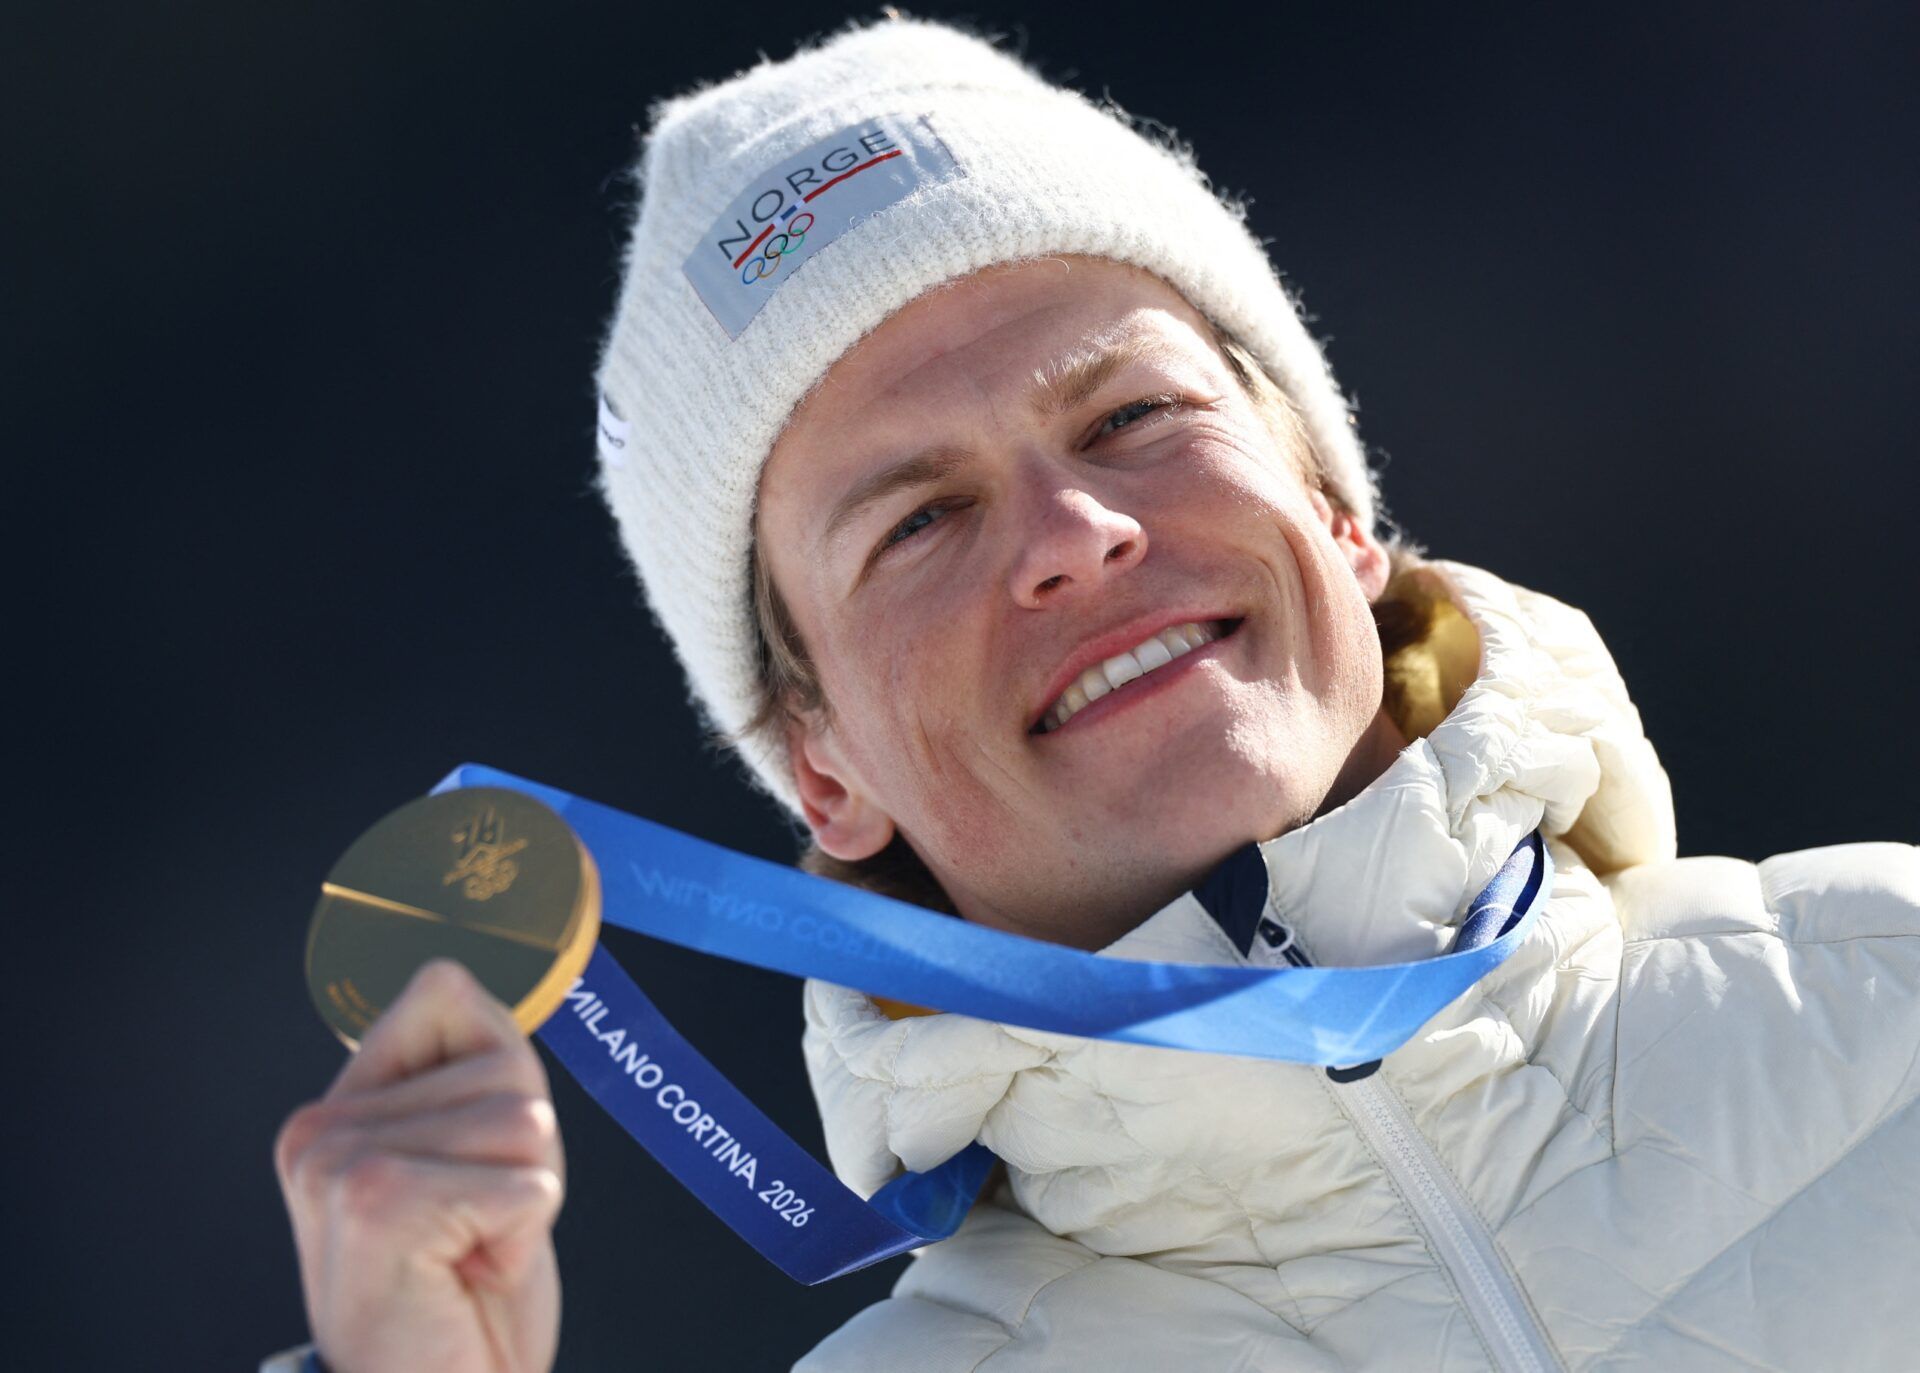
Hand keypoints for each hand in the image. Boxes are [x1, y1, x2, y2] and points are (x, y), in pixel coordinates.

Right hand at [275, 960, 563, 1372]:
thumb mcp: (479, 1155)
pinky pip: (524, 1181)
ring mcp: (340, 1164)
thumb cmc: (464, 1296)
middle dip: (524, 1155)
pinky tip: (469, 1276)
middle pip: (506, 1064)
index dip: (500, 1079)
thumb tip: (452, 971)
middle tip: (474, 1232)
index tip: (469, 1169)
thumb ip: (473, 1063)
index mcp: (336, 1110)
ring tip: (470, 1253)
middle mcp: (319, 1129)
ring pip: (523, 1120)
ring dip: (525, 1197)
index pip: (445, 991)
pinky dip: (522, 1236)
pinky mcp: (376, 1204)